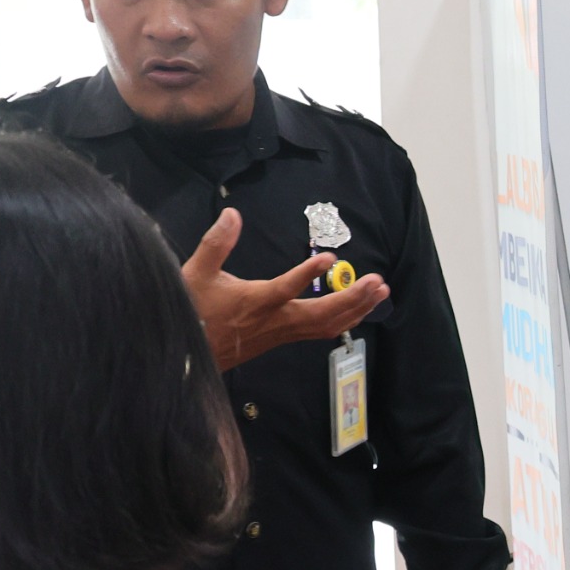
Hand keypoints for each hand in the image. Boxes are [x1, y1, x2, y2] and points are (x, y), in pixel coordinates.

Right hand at [182, 207, 389, 371]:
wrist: (189, 355)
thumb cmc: (193, 312)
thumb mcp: (197, 273)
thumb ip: (216, 243)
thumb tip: (232, 214)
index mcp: (256, 302)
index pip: (286, 288)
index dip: (308, 274)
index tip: (331, 258)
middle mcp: (275, 321)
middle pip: (321, 314)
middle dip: (353, 298)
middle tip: (377, 281)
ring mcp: (282, 333)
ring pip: (326, 326)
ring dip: (355, 310)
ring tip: (379, 292)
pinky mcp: (284, 339)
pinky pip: (320, 332)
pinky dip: (343, 321)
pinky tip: (358, 311)